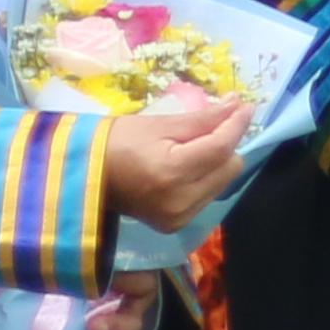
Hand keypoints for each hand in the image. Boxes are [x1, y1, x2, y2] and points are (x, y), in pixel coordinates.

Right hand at [101, 92, 248, 237]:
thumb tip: (238, 106)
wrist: (84, 176)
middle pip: (229, 167)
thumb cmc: (116, 142)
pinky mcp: (175, 224)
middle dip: (225, 144)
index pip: (221, 147)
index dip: (237, 124)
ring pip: (222, 183)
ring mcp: (178, 216)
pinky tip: (184, 170)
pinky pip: (207, 197)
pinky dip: (203, 180)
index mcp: (172, 171)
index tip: (246, 106)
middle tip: (207, 129)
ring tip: (190, 150)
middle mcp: (180, 200)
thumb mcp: (159, 124)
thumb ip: (203, 119)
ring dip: (216, 163)